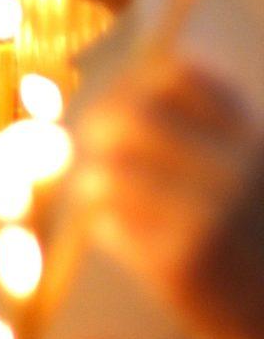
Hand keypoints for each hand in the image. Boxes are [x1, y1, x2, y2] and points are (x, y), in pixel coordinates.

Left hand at [81, 62, 263, 338]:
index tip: (127, 100)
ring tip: (98, 191)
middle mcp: (235, 172)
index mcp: (255, 143)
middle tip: (90, 139)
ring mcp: (207, 216)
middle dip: (100, 124)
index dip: (143, 82)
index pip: (184, 75)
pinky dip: (105, 224)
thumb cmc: (257, 247)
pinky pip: (111, 224)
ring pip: (110, 171)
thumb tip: (125, 97)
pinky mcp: (180, 263)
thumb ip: (214, 137)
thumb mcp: (255, 177)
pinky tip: (117, 232)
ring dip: (94, 179)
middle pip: (133, 118)